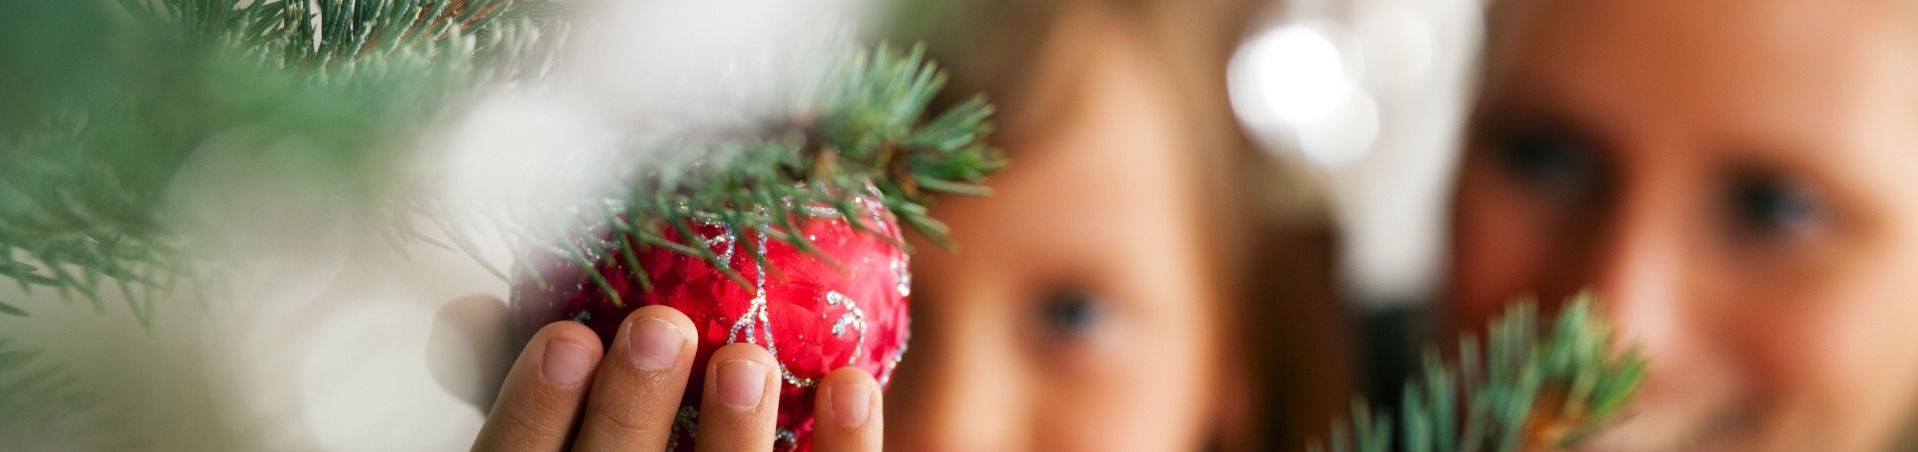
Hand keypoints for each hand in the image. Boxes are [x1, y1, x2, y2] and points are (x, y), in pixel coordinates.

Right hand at [471, 305, 882, 451]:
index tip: (565, 337)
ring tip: (746, 357)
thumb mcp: (561, 438)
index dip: (533, 413)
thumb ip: (521, 388)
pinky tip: (848, 383)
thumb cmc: (632, 448)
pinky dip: (845, 447)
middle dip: (634, 412)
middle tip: (659, 326)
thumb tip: (463, 313)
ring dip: (735, 437)